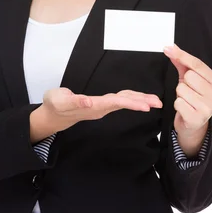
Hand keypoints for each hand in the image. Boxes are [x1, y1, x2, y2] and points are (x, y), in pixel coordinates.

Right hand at [42, 87, 162, 131]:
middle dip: (141, 102)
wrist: (53, 115)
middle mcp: (100, 107)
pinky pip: (119, 100)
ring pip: (123, 102)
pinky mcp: (101, 104)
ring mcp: (102, 107)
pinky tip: (139, 97)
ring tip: (154, 100)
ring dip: (139, 100)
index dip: (131, 103)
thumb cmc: (55, 105)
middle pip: (124, 103)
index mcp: (93, 106)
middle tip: (158, 102)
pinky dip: (131, 97)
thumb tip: (88, 101)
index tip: (146, 106)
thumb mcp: (60, 101)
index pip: (115, 103)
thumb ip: (74, 101)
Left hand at [163, 43, 211, 136]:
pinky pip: (178, 103)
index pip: (198, 65)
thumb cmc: (193, 100)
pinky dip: (177, 105)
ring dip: (180, 95)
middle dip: (183, 83)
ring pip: (182, 89)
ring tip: (187, 101)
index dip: (182, 56)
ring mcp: (208, 108)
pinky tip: (184, 109)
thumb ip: (183, 64)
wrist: (193, 125)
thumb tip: (172, 48)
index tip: (169, 49)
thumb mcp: (190, 81)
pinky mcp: (197, 119)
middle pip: (189, 76)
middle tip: (189, 92)